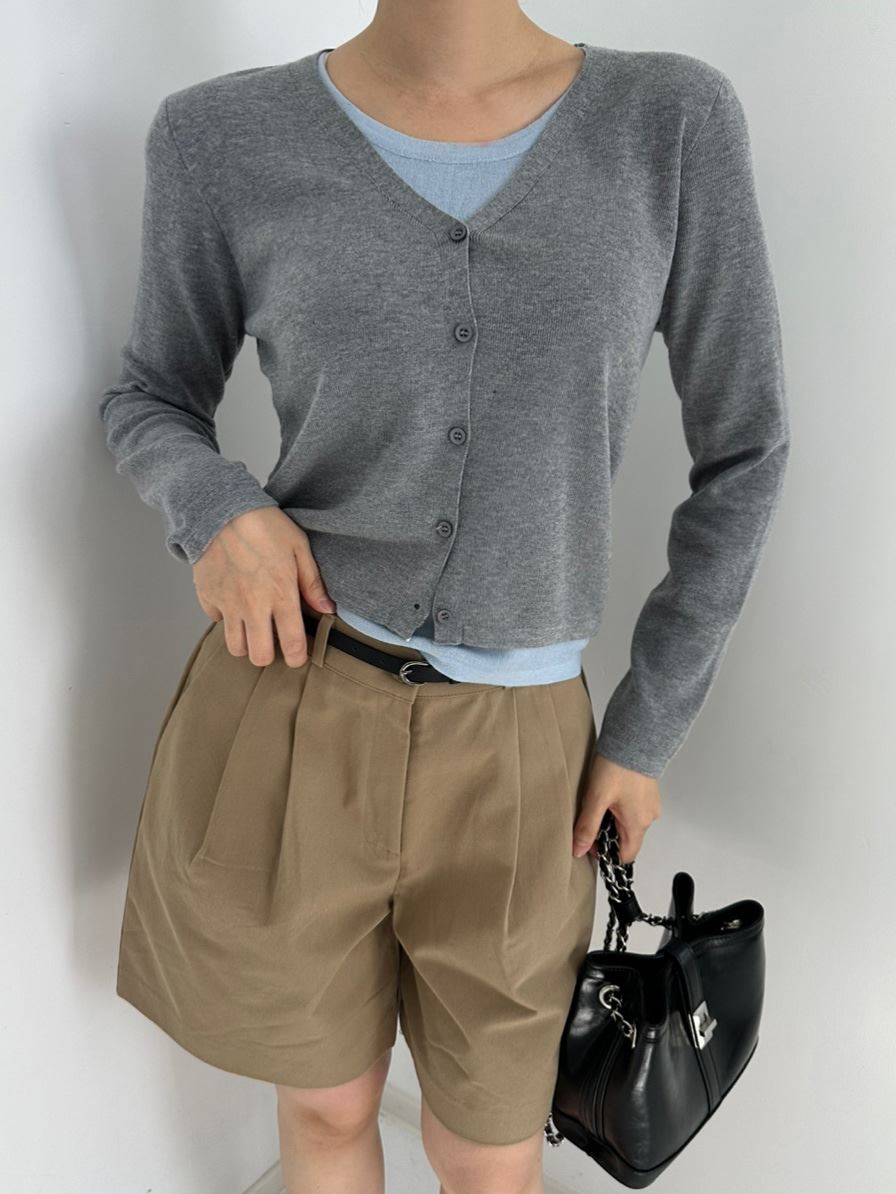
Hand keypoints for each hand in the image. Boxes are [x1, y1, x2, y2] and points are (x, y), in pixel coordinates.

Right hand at [192, 507, 335, 667]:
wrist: (220, 509)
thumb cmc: (263, 524)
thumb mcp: (298, 547)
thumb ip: (312, 582)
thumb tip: (327, 609)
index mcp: (280, 595)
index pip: (292, 645)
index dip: (297, 657)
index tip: (298, 655)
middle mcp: (253, 606)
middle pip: (258, 657)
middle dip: (269, 655)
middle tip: (274, 641)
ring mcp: (227, 604)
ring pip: (235, 647)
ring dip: (246, 641)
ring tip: (254, 625)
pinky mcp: (207, 596)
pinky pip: (216, 620)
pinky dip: (225, 616)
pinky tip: (234, 601)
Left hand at [573, 752, 661, 864]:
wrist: (633, 738)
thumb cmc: (617, 766)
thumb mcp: (595, 799)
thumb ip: (587, 827)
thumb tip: (578, 849)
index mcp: (637, 824)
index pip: (625, 856)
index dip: (606, 853)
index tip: (591, 842)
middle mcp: (648, 817)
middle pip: (626, 839)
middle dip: (606, 833)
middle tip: (591, 815)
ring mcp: (650, 804)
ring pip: (629, 823)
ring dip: (613, 818)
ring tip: (600, 799)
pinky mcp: (648, 793)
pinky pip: (634, 809)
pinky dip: (621, 806)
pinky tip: (610, 791)